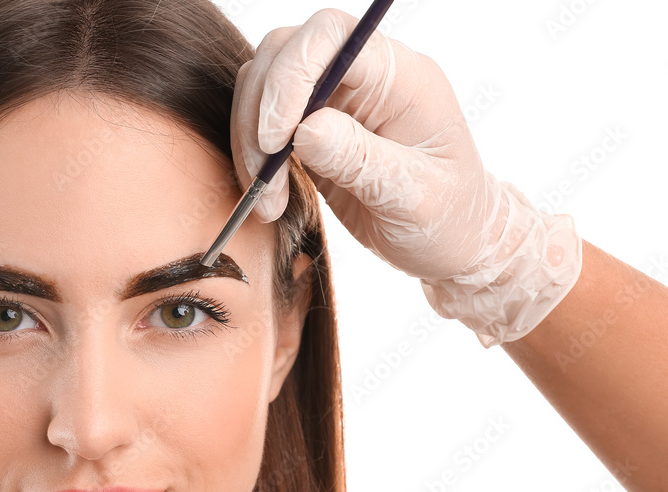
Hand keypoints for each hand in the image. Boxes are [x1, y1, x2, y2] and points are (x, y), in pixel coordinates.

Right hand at [231, 8, 582, 346]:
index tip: (274, 139)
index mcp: (401, 77)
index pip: (332, 37)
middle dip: (260, 113)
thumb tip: (305, 130)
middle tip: (262, 175)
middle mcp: (365, 77)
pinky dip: (253, 158)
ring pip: (265, 85)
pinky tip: (268, 200)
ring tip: (267, 200)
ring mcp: (337, 100)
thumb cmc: (448, 218)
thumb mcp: (414, 198)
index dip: (291, 77)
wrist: (452, 242)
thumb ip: (362, 160)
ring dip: (250, 140)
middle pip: (285, 52)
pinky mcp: (313, 129)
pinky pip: (264, 123)